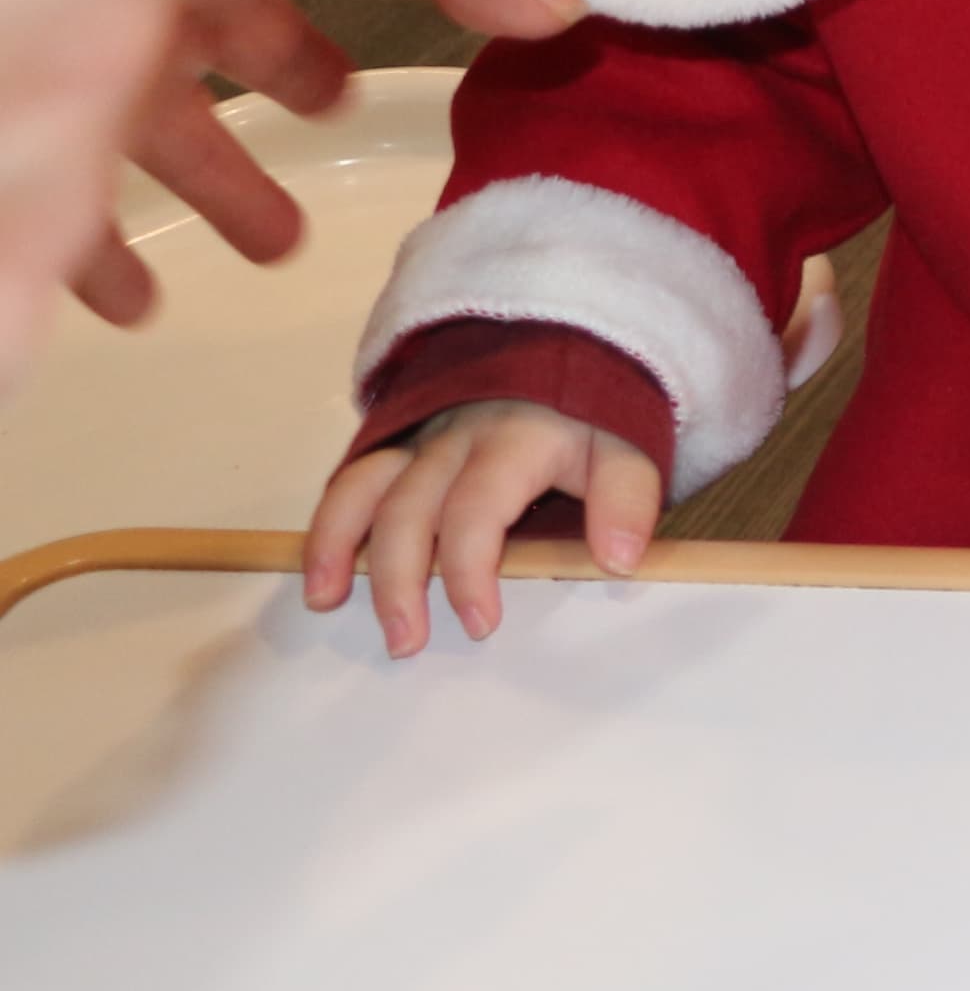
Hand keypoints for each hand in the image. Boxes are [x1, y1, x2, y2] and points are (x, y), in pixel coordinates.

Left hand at [76, 0, 579, 330]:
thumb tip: (564, 8)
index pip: (272, 16)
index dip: (308, 65)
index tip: (346, 106)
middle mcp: (147, 6)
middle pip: (207, 88)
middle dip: (252, 140)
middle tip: (298, 195)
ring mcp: (84, 69)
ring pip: (150, 153)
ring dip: (209, 199)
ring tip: (267, 252)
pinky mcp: (37, 131)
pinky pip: (57, 221)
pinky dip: (105, 266)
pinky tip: (140, 305)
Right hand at [304, 398, 661, 656]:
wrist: (565, 348)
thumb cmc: (591, 417)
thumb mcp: (629, 449)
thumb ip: (627, 501)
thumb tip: (620, 561)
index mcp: (514, 441)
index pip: (477, 509)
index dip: (469, 570)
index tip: (479, 624)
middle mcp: (454, 438)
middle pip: (409, 508)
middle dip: (399, 580)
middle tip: (405, 642)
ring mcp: (418, 437)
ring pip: (363, 488)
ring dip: (338, 546)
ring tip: (326, 601)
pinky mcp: (396, 441)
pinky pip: (350, 479)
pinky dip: (327, 524)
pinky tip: (320, 572)